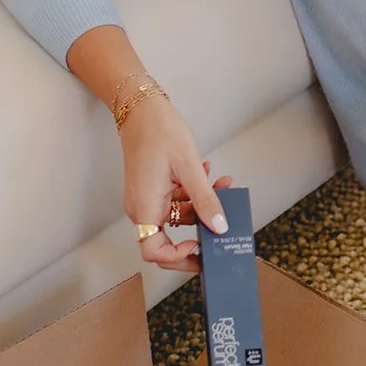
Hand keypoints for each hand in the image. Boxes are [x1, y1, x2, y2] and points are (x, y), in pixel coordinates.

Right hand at [121, 95, 230, 271]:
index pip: (155, 252)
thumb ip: (205, 200)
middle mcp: (142, 208)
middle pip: (169, 239)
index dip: (178, 256)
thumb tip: (219, 226)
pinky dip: (193, 194)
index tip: (199, 246)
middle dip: (198, 232)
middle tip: (221, 230)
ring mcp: (147, 198)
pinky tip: (208, 175)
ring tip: (223, 184)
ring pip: (178, 217)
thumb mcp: (189, 167)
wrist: (142, 108)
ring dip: (202, 206)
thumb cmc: (158, 132)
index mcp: (144, 208)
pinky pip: (175, 201)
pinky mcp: (154, 188)